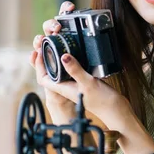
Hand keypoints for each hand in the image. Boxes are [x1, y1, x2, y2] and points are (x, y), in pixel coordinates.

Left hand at [30, 1, 128, 131]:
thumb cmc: (102, 101)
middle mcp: (67, 87)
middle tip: (46, 44)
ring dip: (56, 59)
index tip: (40, 52)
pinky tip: (74, 53)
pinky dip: (69, 61)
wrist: (115, 110)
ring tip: (56, 45)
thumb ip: (75, 70)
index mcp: (64, 88)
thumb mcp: (88, 83)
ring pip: (60, 71)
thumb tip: (63, 56)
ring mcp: (75, 84)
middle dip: (46, 58)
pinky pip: (71, 70)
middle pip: (50, 73)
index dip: (39, 65)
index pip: (43, 78)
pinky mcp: (83, 82)